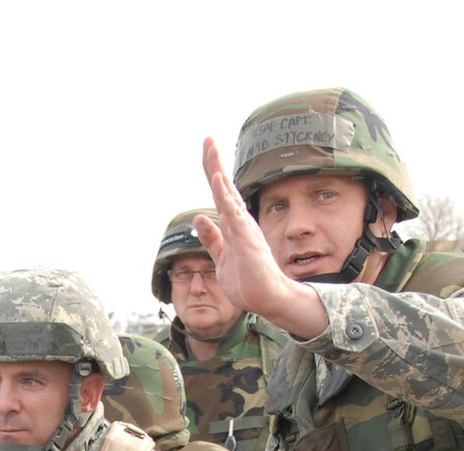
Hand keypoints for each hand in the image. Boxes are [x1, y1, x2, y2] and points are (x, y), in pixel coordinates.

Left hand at [192, 138, 330, 339]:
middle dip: (214, 162)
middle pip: (224, 186)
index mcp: (233, 224)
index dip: (212, 171)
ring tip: (211, 147)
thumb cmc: (247, 281)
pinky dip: (224, 195)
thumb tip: (197, 218)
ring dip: (218, 170)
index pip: (221, 193)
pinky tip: (217, 179)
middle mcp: (239, 221)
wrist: (265, 299)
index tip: (207, 150)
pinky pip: (233, 212)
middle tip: (207, 139)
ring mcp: (243, 227)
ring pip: (228, 193)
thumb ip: (211, 238)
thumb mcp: (221, 257)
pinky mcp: (245, 238)